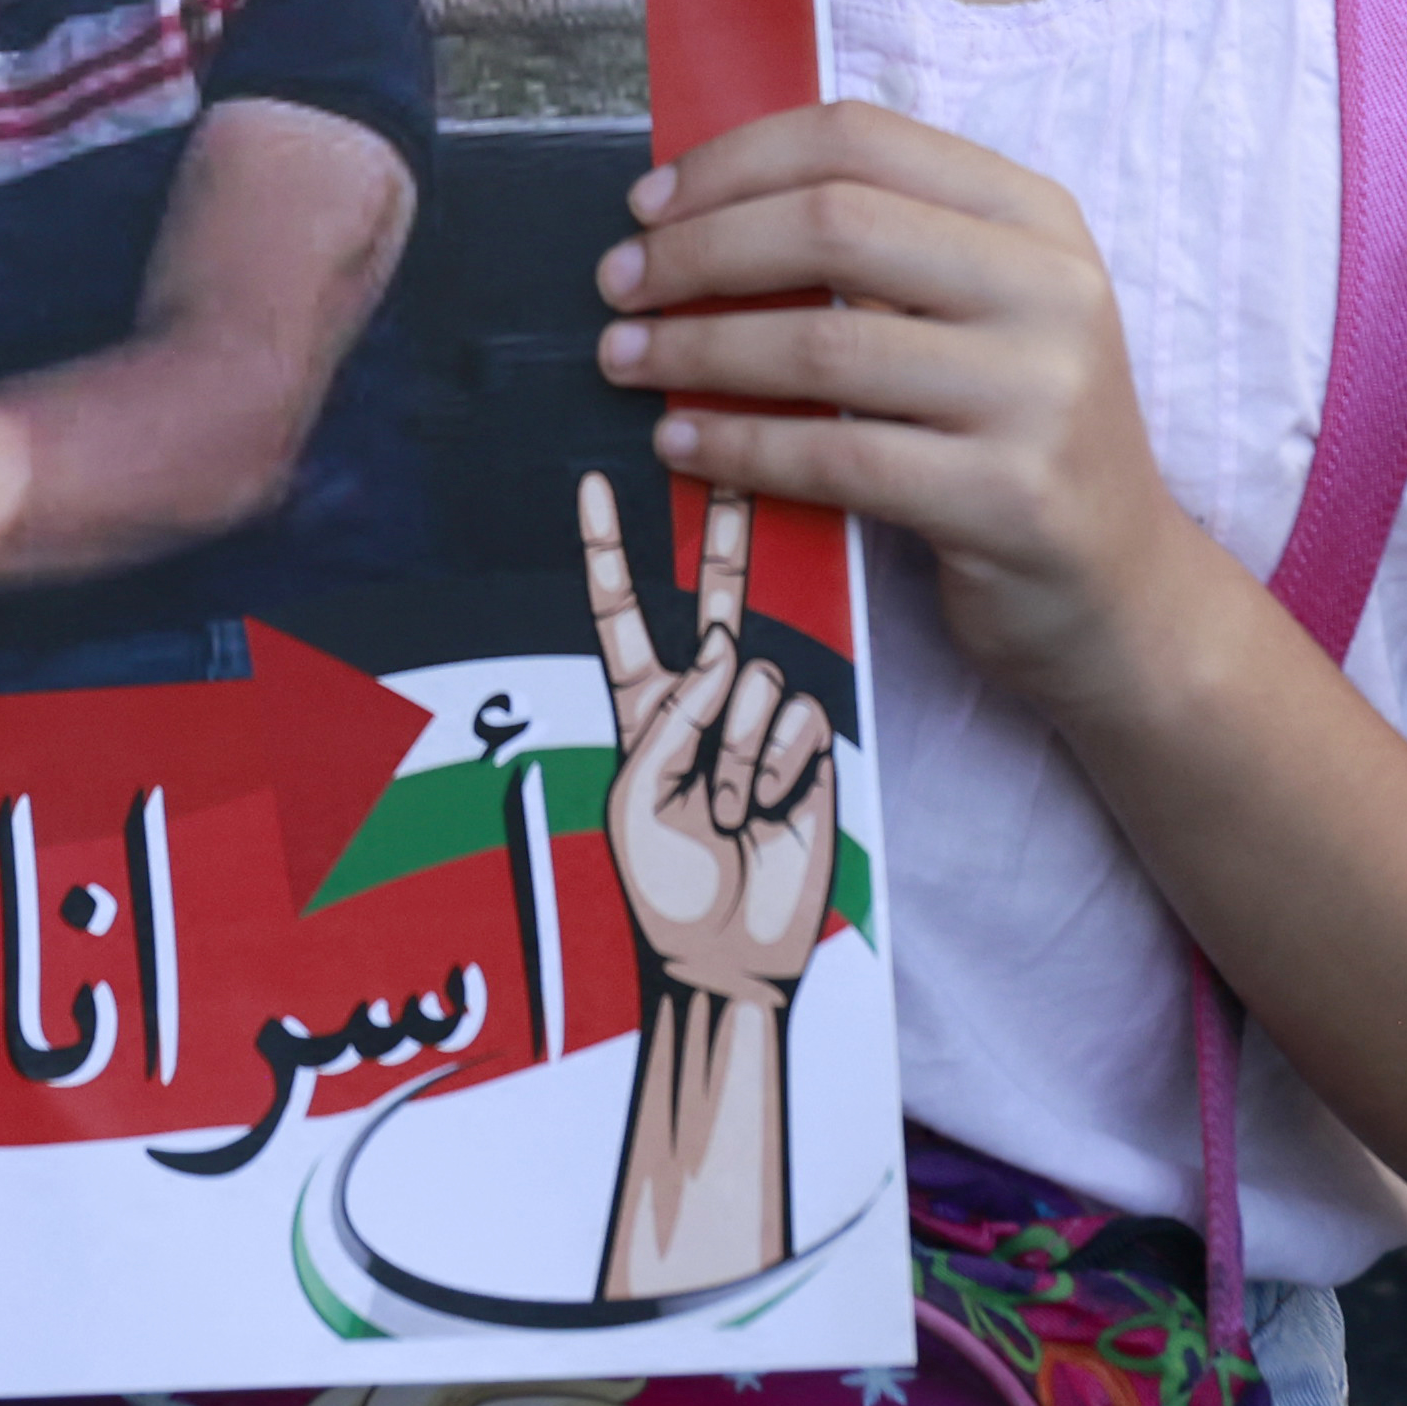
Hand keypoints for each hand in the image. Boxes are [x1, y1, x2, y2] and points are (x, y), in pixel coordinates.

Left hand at [579, 475, 838, 1015]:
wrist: (728, 955)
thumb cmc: (666, 885)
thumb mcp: (637, 794)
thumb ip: (675, 715)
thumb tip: (731, 655)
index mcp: (646, 704)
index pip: (625, 611)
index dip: (609, 551)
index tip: (592, 482)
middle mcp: (708, 697)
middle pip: (717, 595)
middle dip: (722, 527)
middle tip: (730, 450)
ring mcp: (762, 719)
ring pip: (761, 675)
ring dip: (741, 751)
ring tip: (730, 812)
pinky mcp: (814, 745)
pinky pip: (800, 718)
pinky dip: (780, 766)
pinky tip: (768, 809)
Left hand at [601, 97, 1201, 716]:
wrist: (1122, 595)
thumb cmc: (1015, 437)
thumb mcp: (981, 314)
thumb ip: (883, 250)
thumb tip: (698, 205)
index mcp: (1035, 218)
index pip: (862, 139)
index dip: (737, 161)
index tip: (648, 202)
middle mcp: (1050, 289)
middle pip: (833, 224)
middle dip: (700, 249)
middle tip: (618, 282)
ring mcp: (1040, 393)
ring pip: (824, 344)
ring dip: (697, 347)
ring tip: (624, 358)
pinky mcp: (1009, 497)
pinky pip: (837, 458)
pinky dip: (740, 445)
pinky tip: (680, 442)